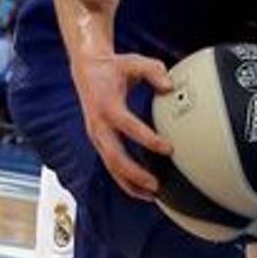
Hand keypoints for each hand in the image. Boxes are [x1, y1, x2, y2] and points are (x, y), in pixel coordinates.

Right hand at [72, 50, 173, 199]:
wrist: (86, 69)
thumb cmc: (113, 67)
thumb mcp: (135, 62)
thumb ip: (154, 72)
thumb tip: (169, 86)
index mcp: (107, 106)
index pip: (128, 126)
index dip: (148, 139)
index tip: (168, 148)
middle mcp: (98, 125)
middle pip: (114, 157)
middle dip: (135, 174)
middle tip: (156, 184)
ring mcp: (96, 135)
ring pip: (111, 167)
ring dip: (130, 183)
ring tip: (152, 194)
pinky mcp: (99, 141)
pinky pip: (110, 164)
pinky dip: (125, 179)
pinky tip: (140, 190)